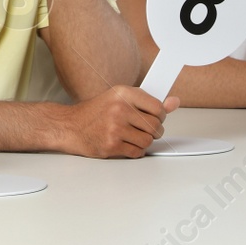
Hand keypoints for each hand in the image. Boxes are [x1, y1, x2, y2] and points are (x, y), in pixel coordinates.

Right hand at [60, 85, 175, 157]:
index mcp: (123, 93)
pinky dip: (134, 150)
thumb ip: (148, 101)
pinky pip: (137, 152)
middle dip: (152, 130)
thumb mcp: (120, 98)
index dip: (160, 116)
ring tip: (131, 136)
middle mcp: (119, 108)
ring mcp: (115, 128)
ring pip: (148, 141)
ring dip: (143, 142)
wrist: (70, 126)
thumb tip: (175, 102)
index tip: (154, 117)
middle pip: (156, 126)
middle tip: (141, 128)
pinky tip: (124, 143)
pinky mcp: (112, 145)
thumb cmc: (95, 112)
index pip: (158, 108)